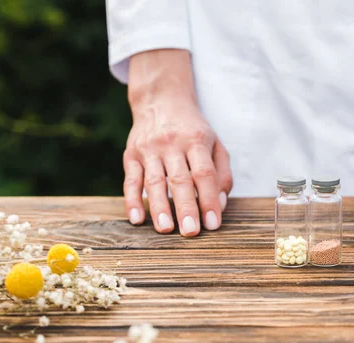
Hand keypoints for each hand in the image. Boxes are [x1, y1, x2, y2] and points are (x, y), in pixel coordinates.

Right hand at [123, 50, 232, 235]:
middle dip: (185, 207)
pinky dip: (132, 200)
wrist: (161, 100)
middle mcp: (172, 144)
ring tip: (166, 230)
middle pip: (180, 179)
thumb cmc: (193, 129)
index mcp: (196, 141)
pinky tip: (136, 219)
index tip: (213, 224)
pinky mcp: (131, 154)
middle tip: (190, 232)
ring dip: (159, 207)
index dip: (209, 200)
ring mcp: (149, 149)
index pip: (204, 174)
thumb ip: (222, 174)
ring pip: (154, 181)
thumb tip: (220, 204)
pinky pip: (130, 180)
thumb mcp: (215, 144)